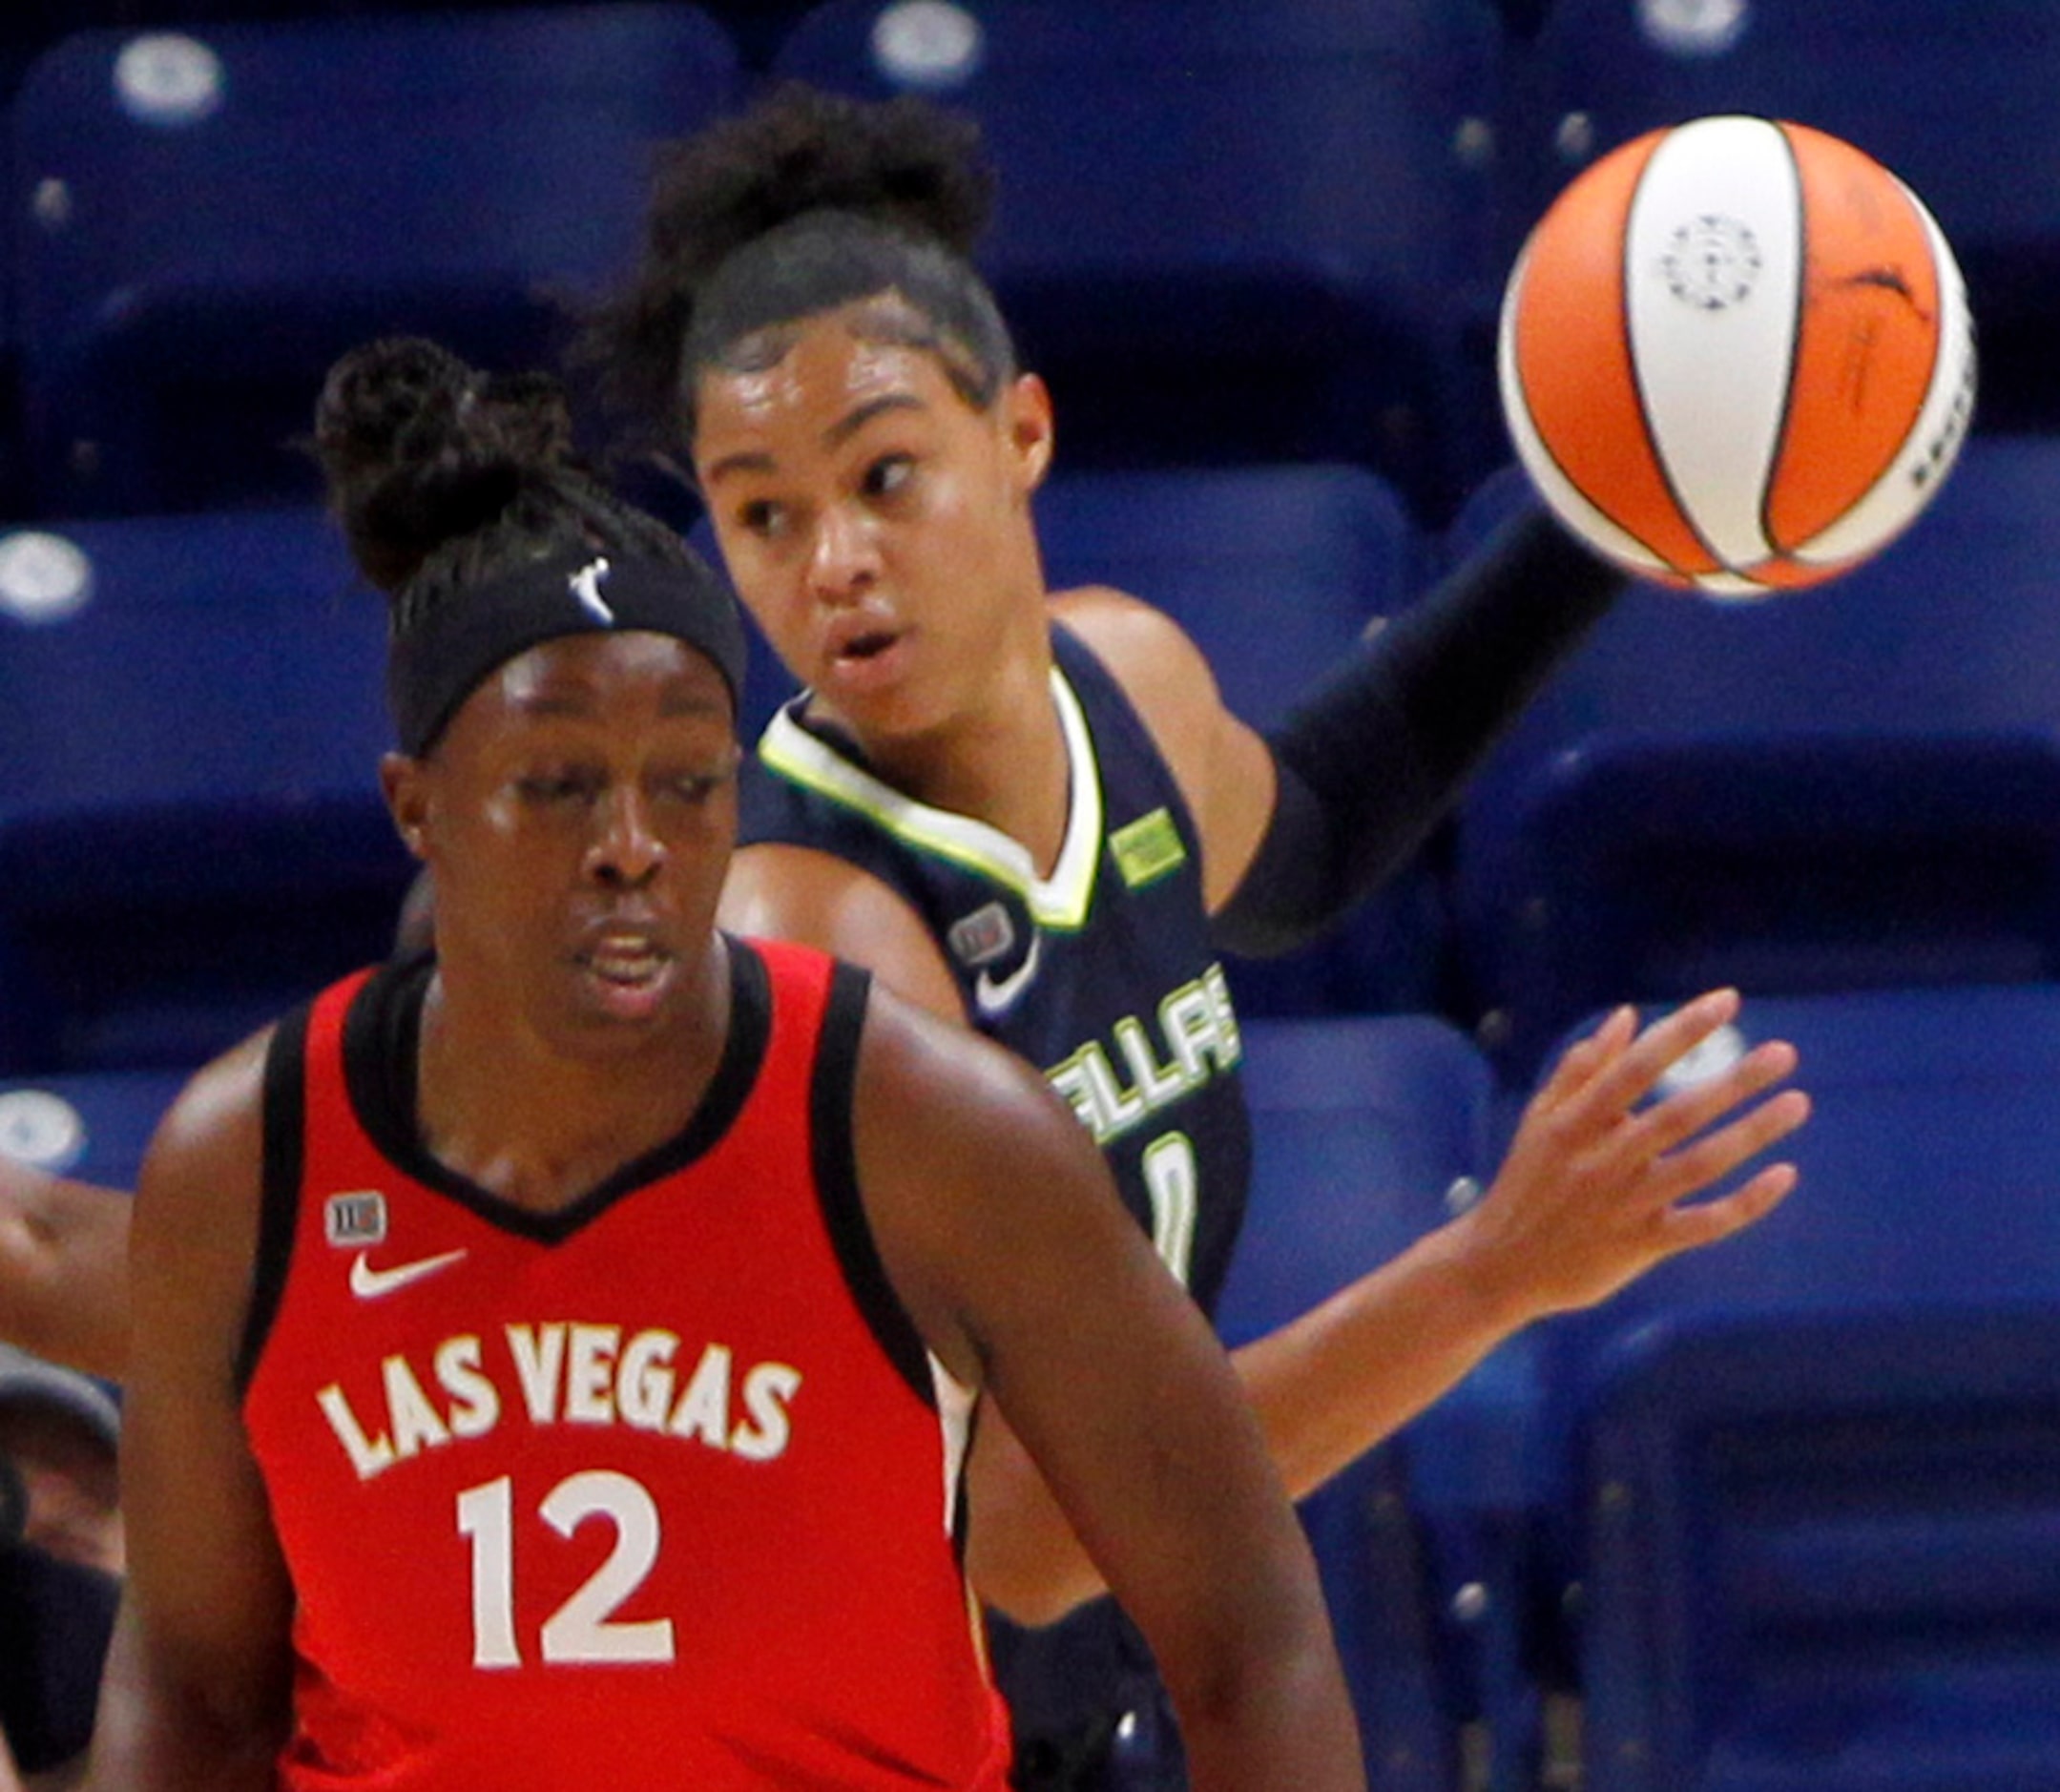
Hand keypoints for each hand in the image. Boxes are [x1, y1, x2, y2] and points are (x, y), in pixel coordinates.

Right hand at [1460, 988, 1808, 1323]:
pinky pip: (1704, 1223)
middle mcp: (1602, 1161)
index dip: (1682, 1032)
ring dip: (1752, 1133)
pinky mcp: (1642, 1245)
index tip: (1727, 1001)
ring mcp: (1624, 1205)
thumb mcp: (1540, 1119)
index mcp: (1574, 1122)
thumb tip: (1626, 1015)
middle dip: (1734, 1081)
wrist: (1501, 1265)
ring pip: (1700, 1165)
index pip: (1636, 1067)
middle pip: (1678, 1114)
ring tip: (1797, 1103)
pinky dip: (1746, 1203)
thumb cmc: (1526, 1182)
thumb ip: (1581, 1067)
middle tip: (1784, 1053)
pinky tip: (1784, 1175)